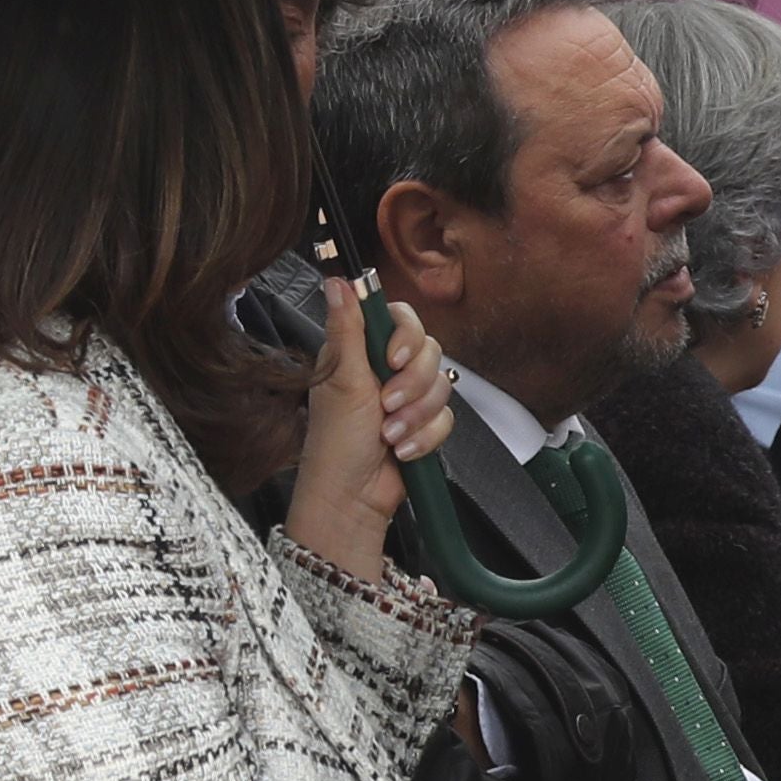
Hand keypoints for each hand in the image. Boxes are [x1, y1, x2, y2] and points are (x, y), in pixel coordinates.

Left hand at [282, 278, 453, 580]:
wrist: (350, 499)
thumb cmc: (335, 444)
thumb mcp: (339, 381)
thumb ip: (346, 329)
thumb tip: (337, 281)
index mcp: (360, 352)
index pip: (400, 318)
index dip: (405, 336)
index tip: (394, 359)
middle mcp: (384, 370)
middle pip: (428, 350)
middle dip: (412, 384)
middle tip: (386, 405)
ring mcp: (406, 398)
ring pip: (440, 386)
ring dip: (416, 415)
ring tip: (389, 434)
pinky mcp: (424, 425)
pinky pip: (446, 419)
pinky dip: (425, 436)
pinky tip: (402, 450)